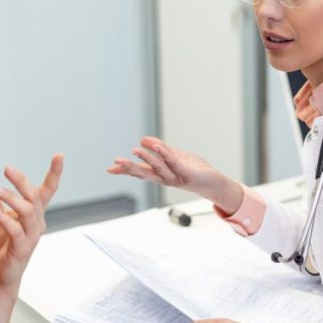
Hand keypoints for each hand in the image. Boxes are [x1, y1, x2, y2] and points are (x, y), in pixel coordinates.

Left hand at [0, 153, 63, 294]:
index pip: (48, 190)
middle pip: (35, 197)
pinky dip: (6, 219)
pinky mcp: (21, 249)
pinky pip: (16, 231)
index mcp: (34, 214)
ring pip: (27, 211)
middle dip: (22, 181)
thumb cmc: (1, 246)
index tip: (60, 155)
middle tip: (6, 169)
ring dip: (10, 198)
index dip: (54, 173)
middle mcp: (37, 223)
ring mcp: (31, 237)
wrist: (0, 277)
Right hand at [107, 136, 242, 211]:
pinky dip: (165, 155)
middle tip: (116, 163)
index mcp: (160, 173)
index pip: (140, 171)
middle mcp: (165, 178)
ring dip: (146, 159)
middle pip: (145, 173)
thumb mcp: (174, 156)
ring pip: (158, 168)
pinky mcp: (187, 173)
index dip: (125, 170)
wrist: (213, 182)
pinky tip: (158, 147)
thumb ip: (160, 149)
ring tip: (135, 150)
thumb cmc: (193, 170)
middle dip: (130, 168)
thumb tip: (143, 139)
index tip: (110, 168)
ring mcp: (176, 176)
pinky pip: (174, 164)